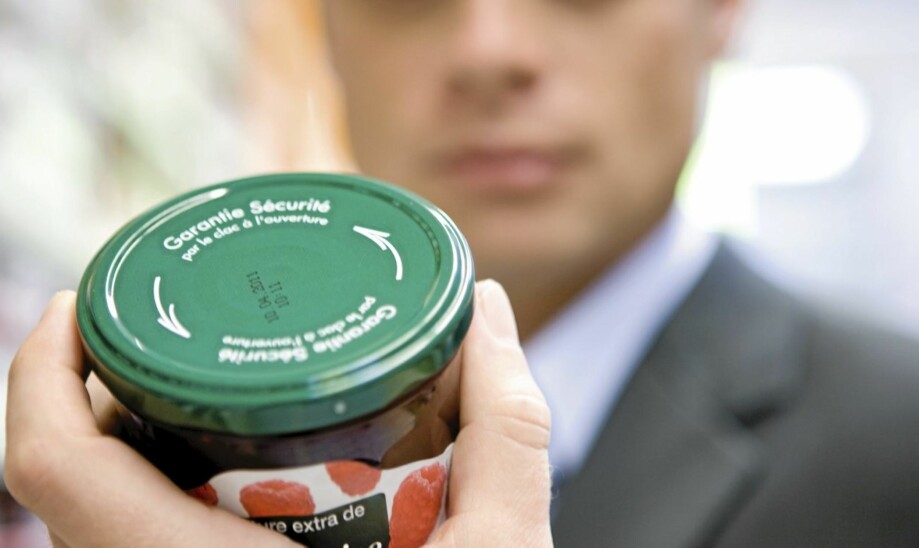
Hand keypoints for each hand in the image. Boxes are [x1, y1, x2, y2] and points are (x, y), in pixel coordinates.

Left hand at [5, 282, 552, 546]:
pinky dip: (149, 484)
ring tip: (186, 371)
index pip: (57, 470)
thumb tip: (489, 314)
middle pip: (68, 478)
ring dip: (121, 434)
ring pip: (93, 514)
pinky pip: (130, 539)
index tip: (79, 304)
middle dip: (97, 384)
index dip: (41, 371)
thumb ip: (503, 429)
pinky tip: (216, 456)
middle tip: (161, 319)